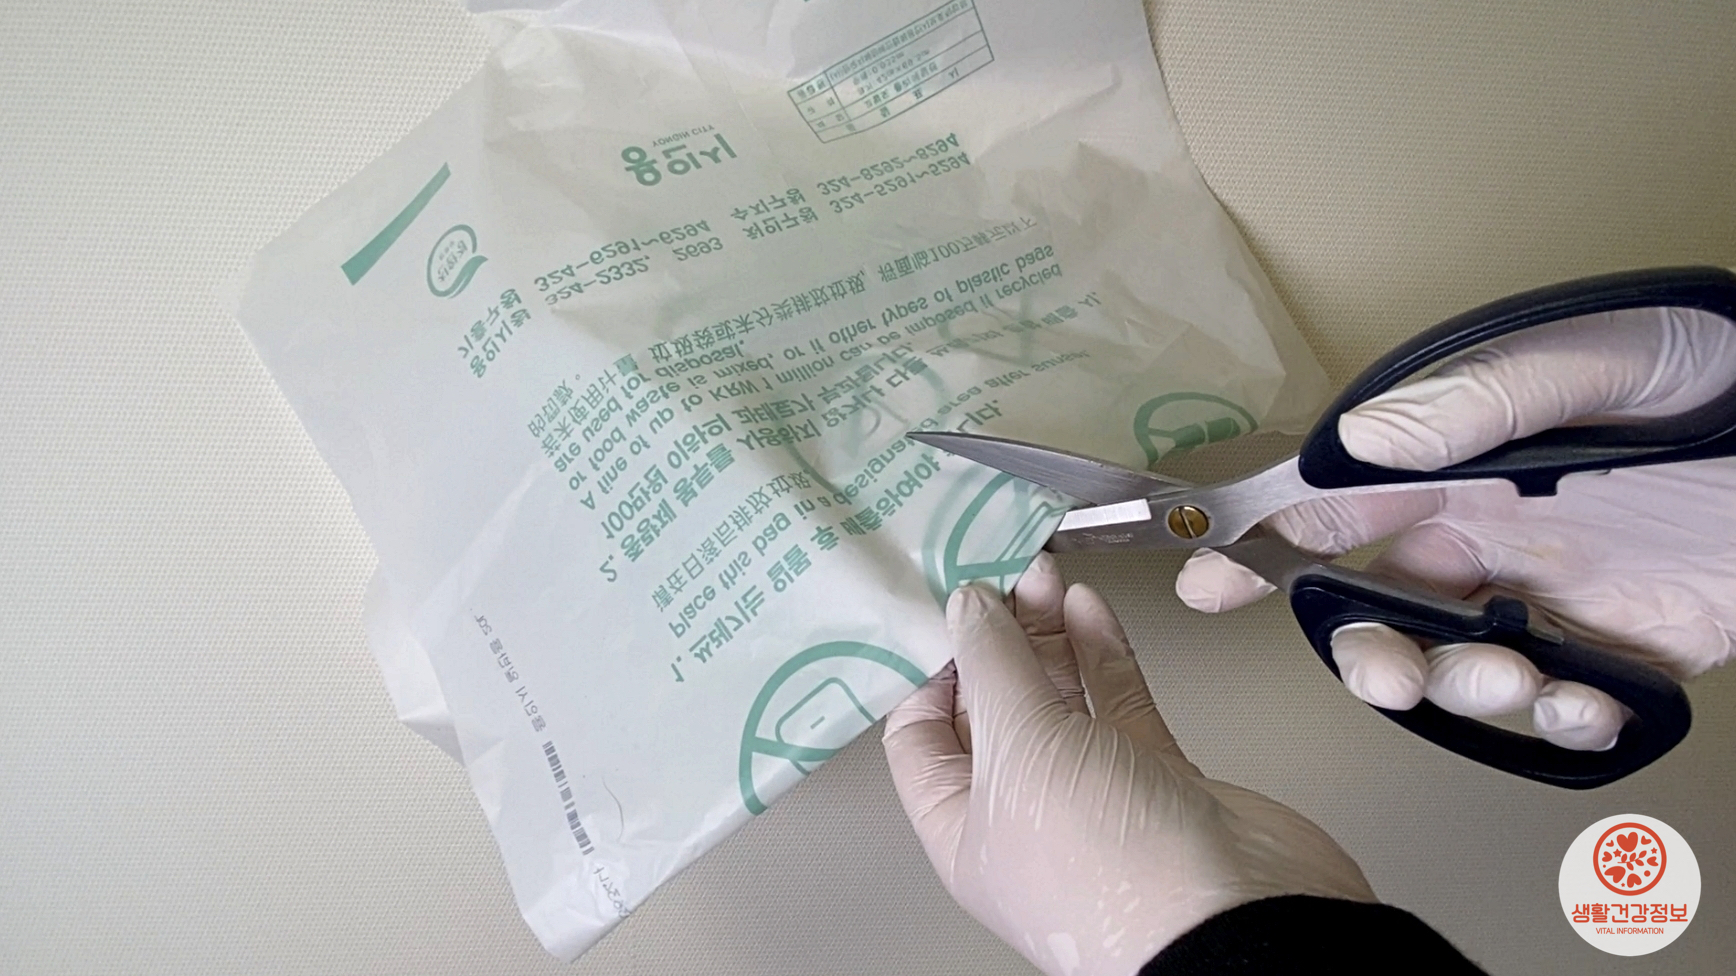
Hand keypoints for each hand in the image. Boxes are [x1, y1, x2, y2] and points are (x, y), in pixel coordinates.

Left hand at [884, 554, 1373, 975]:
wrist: (1235, 914)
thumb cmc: (1112, 870)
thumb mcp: (1019, 746)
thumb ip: (993, 664)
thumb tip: (968, 610)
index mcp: (966, 830)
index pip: (921, 737)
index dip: (927, 668)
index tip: (939, 606)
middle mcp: (1025, 816)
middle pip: (994, 709)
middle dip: (996, 638)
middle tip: (1001, 574)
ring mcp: (1096, 795)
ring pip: (1060, 699)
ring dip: (1050, 636)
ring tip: (1043, 575)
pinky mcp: (1159, 778)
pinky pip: (1117, 703)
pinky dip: (1103, 653)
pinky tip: (1088, 608)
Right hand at [1177, 305, 1735, 749]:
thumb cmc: (1715, 372)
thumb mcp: (1596, 359)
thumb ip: (1479, 400)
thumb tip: (1363, 441)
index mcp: (1457, 464)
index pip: (1330, 503)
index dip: (1257, 544)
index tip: (1205, 581)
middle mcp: (1486, 533)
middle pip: (1377, 609)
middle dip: (1366, 653)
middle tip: (1388, 675)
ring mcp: (1547, 594)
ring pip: (1457, 665)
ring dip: (1465, 688)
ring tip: (1515, 675)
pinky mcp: (1623, 647)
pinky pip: (1562, 703)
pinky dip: (1564, 721)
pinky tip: (1589, 705)